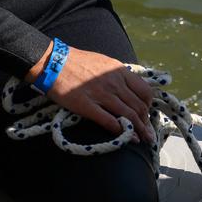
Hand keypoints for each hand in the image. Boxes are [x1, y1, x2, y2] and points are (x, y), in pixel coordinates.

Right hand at [26, 42, 155, 143]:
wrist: (53, 62)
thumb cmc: (77, 61)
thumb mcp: (103, 62)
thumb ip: (117, 75)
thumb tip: (128, 88)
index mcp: (119, 71)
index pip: (144, 91)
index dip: (148, 106)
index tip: (146, 114)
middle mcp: (114, 83)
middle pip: (138, 106)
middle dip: (146, 123)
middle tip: (148, 134)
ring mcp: (101, 94)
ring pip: (128, 115)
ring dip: (138, 131)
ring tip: (143, 140)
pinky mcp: (87, 106)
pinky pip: (109, 121)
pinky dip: (121, 131)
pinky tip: (126, 138)